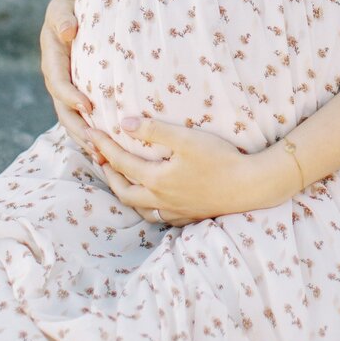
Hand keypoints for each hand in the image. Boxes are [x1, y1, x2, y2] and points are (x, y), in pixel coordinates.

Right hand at [39, 0, 105, 174]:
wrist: (76, 7)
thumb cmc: (72, 4)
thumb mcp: (63, 6)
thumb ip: (63, 18)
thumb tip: (68, 30)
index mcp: (52, 59)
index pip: (58, 82)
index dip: (70, 96)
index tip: (87, 106)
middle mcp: (57, 78)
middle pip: (64, 110)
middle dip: (78, 129)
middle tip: (96, 144)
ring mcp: (68, 88)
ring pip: (73, 119)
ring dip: (86, 138)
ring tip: (103, 157)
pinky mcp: (80, 93)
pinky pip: (84, 116)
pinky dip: (93, 132)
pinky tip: (109, 151)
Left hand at [86, 113, 265, 225]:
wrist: (249, 187)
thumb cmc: (220, 159)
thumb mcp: (186, 139)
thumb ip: (155, 130)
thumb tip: (125, 124)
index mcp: (157, 179)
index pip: (121, 162)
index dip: (103, 146)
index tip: (90, 133)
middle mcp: (161, 199)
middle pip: (123, 191)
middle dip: (108, 173)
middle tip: (98, 158)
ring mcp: (175, 211)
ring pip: (139, 208)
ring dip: (125, 192)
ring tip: (120, 178)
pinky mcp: (188, 216)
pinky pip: (158, 215)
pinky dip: (146, 206)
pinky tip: (152, 198)